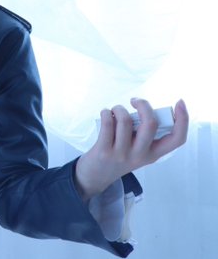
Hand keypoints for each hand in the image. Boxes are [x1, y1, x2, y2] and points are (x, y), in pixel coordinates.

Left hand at [74, 98, 188, 200]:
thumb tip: (144, 109)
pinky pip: (107, 124)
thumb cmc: (118, 157)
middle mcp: (140, 155)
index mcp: (153, 154)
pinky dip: (106, 113)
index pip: (177, 139)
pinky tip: (105, 114)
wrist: (95, 176)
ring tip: (114, 111)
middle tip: (135, 101)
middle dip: (144, 105)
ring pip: (125, 120)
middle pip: (150, 124)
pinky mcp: (104, 151)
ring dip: (119, 108)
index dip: (182, 120)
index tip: (179, 103)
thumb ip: (144, 135)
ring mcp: (121, 154)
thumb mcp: (138, 151)